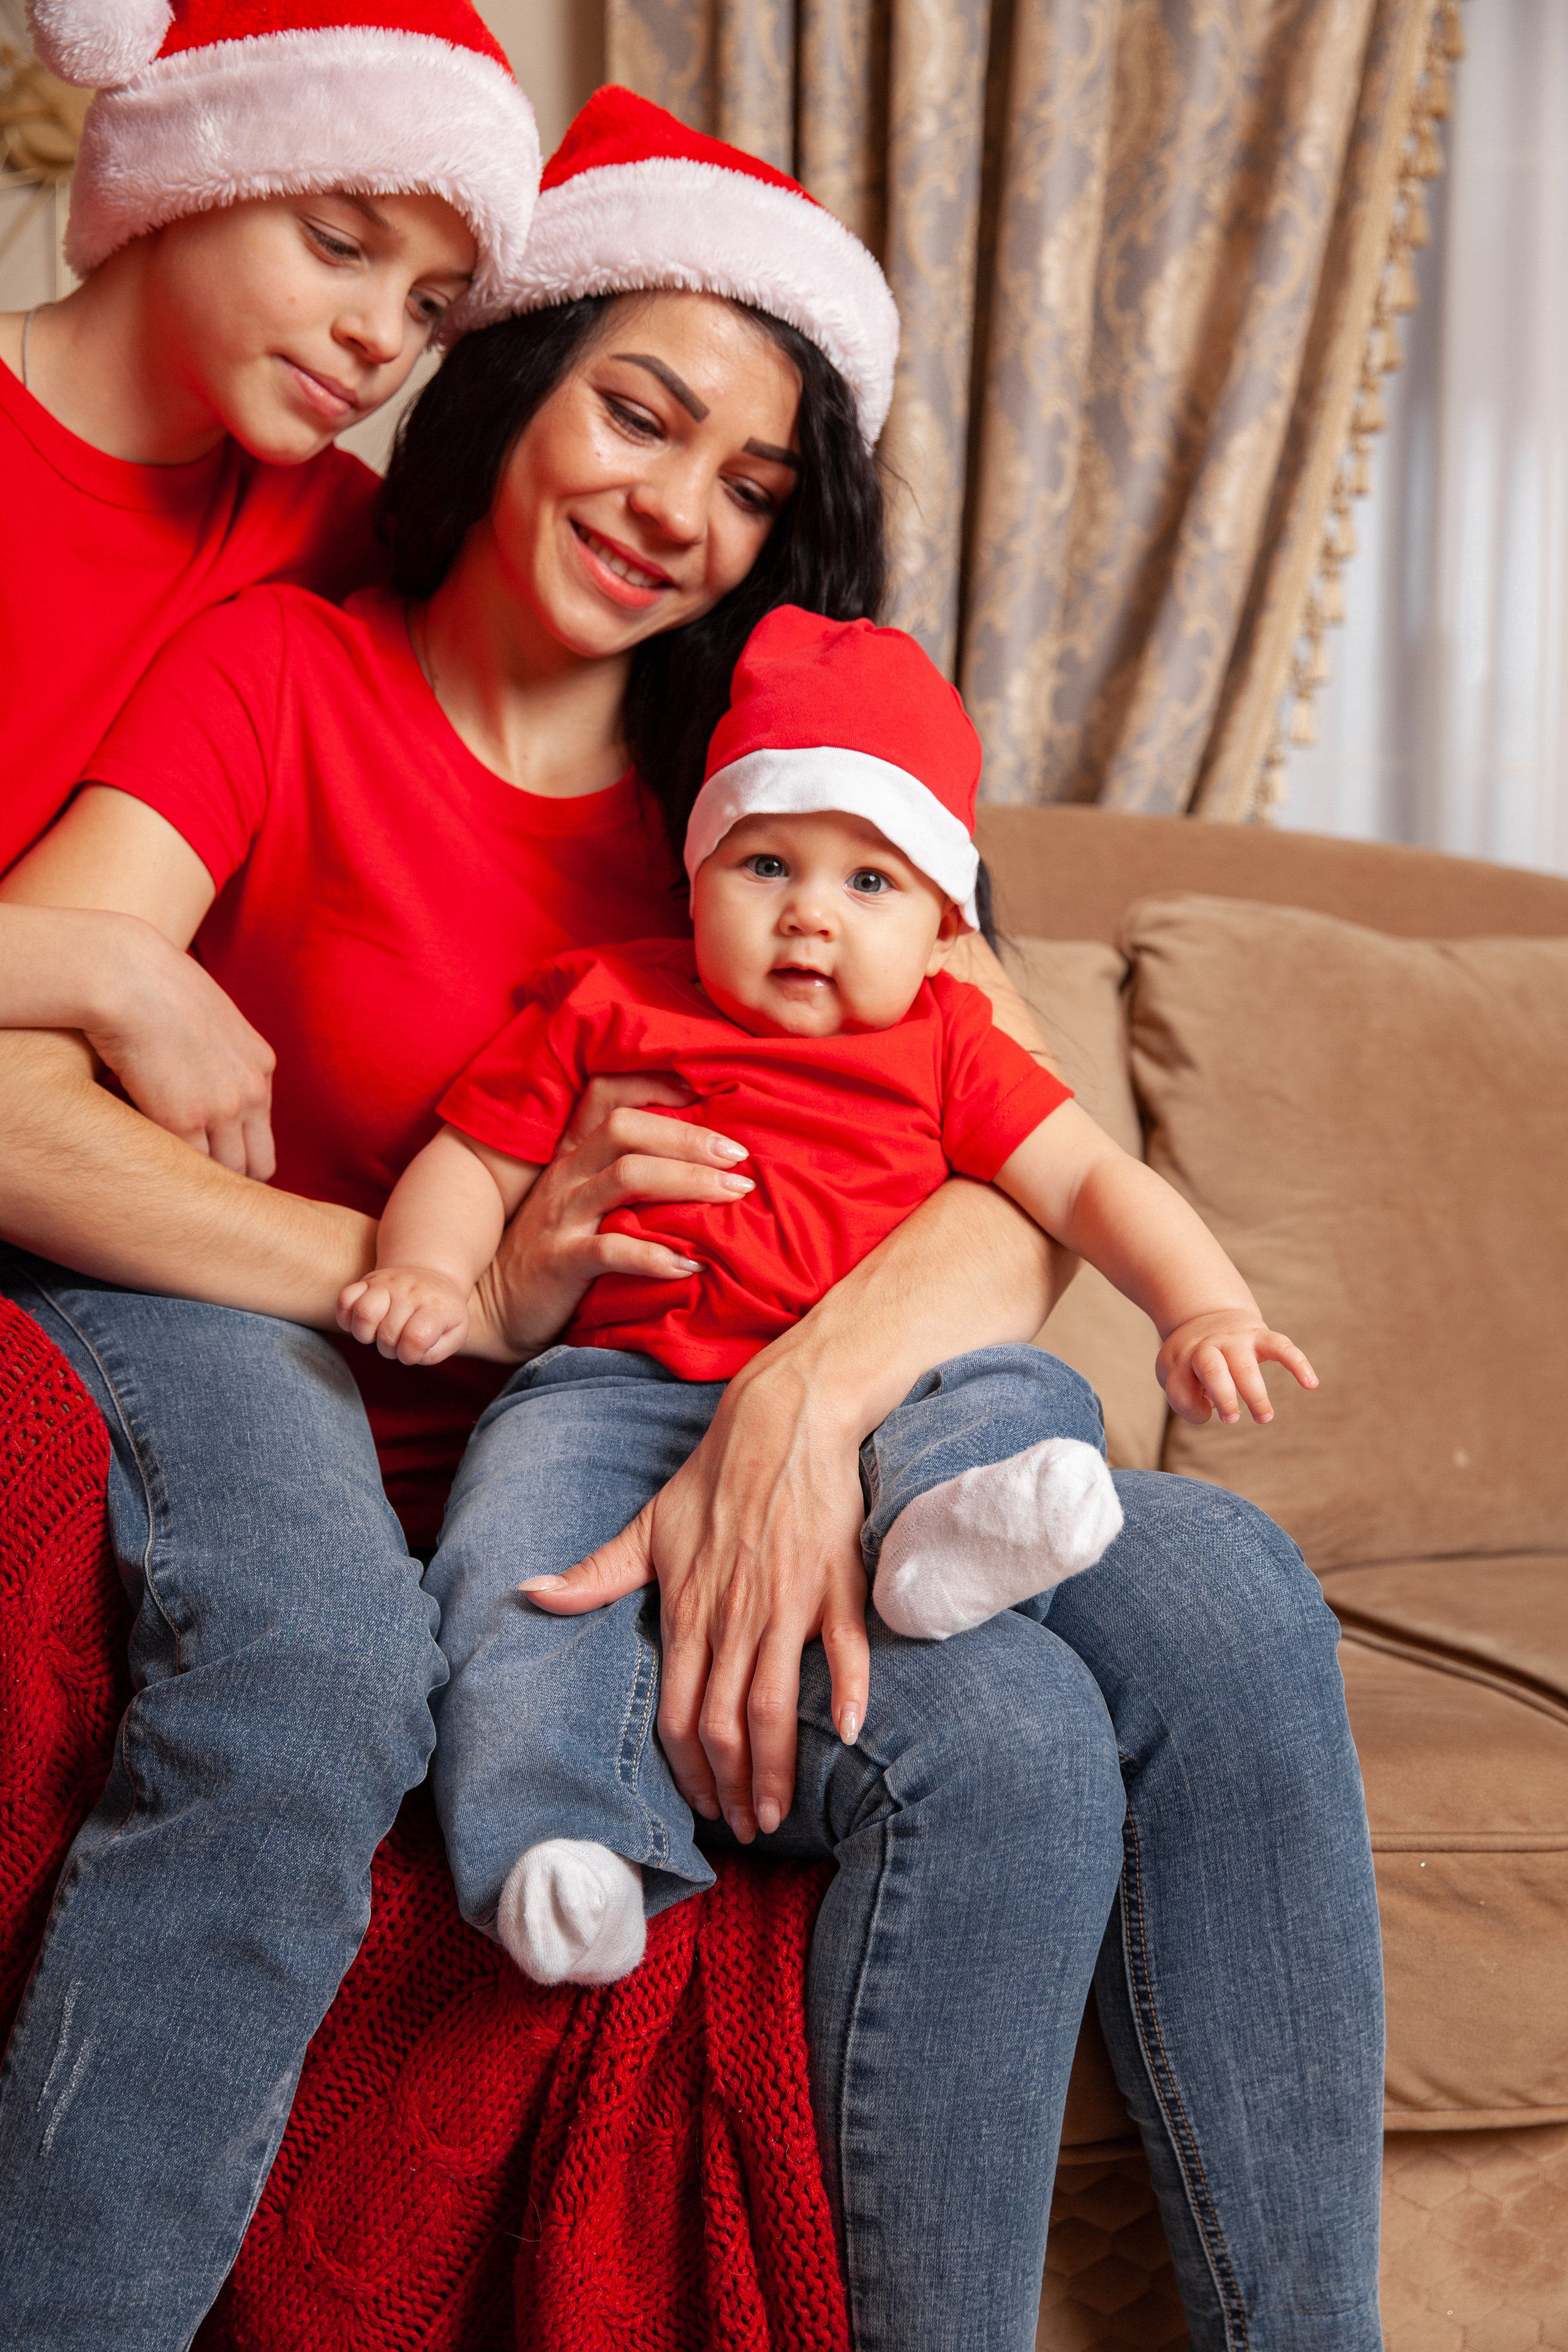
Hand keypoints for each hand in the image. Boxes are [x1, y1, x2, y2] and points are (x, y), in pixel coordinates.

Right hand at [85, 925, 276, 1179]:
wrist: (127, 975)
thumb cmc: (153, 987)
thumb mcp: (208, 1018)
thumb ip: (218, 1054)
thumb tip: (198, 1077)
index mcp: (260, 1065)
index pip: (262, 1133)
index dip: (236, 1151)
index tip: (211, 1158)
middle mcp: (250, 1090)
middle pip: (256, 1163)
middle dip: (230, 1177)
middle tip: (194, 1183)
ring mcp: (222, 1108)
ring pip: (225, 1172)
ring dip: (198, 1178)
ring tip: (170, 1179)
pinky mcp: (185, 1119)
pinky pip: (187, 1166)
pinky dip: (169, 1168)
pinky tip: (148, 1161)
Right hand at [337, 1264, 470, 1364]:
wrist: (432, 1277)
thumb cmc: (441, 1314)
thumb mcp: (454, 1334)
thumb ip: (435, 1351)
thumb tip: (408, 1353)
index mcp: (436, 1306)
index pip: (416, 1338)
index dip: (409, 1355)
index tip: (412, 1352)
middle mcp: (411, 1291)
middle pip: (387, 1334)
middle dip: (390, 1350)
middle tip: (398, 1343)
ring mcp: (387, 1283)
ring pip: (364, 1313)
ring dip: (366, 1335)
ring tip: (377, 1332)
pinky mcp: (367, 1280)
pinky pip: (345, 1299)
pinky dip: (346, 1318)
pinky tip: (362, 1323)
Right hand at [467, 1072, 754, 1360]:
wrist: (492, 1309)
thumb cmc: (553, 1254)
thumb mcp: (581, 1202)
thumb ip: (623, 1177)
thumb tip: (700, 1163)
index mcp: (575, 1155)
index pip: (608, 1095)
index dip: (657, 1083)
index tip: (709, 1089)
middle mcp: (568, 1176)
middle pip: (628, 1129)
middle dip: (690, 1136)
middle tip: (739, 1157)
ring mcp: (561, 1216)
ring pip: (627, 1178)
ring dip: (688, 1182)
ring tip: (734, 1195)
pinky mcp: (560, 1262)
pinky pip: (611, 1250)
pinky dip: (656, 1255)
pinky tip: (692, 1264)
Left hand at [521, 1346, 870, 1841]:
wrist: (782, 1421)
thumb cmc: (715, 1477)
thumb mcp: (649, 1527)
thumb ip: (597, 1574)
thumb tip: (533, 1593)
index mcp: (689, 1610)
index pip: (678, 1713)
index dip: (686, 1770)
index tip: (701, 1808)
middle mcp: (735, 1616)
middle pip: (724, 1725)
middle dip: (732, 1788)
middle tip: (746, 1829)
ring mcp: (788, 1603)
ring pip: (775, 1705)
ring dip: (776, 1768)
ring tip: (779, 1811)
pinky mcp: (835, 1585)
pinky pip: (845, 1651)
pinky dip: (849, 1696)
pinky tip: (851, 1736)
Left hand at [1157, 1309, 1317, 1425]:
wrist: (1207, 1315)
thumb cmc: (1191, 1358)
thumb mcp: (1174, 1372)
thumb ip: (1184, 1397)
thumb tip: (1210, 1411)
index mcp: (1183, 1356)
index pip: (1180, 1388)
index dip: (1190, 1408)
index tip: (1203, 1414)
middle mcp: (1208, 1345)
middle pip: (1213, 1371)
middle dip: (1224, 1398)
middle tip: (1232, 1419)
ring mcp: (1235, 1339)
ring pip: (1245, 1366)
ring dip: (1255, 1395)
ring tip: (1264, 1417)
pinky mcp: (1261, 1336)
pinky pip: (1281, 1346)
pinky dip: (1298, 1364)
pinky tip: (1311, 1384)